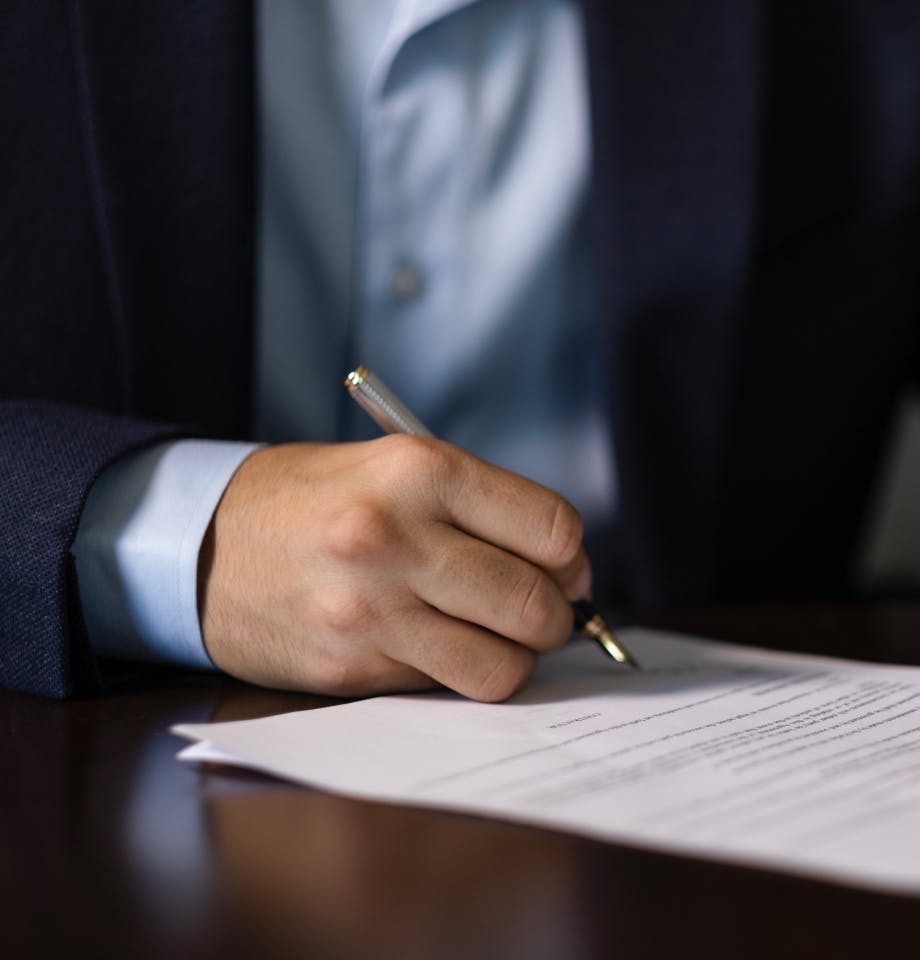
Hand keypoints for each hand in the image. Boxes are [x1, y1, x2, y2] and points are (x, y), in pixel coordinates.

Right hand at [198, 436, 590, 700]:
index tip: (562, 569)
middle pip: (534, 603)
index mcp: (418, 470)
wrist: (202, 545)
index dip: (570, 558)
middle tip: (536, 612)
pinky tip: (436, 647)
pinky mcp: (351, 665)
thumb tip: (563, 568)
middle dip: (554, 617)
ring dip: (514, 658)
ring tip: (491, 637)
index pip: (550, 529)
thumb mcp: (391, 467)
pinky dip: (458, 674)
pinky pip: (445, 685)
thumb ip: (477, 508)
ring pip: (502, 665)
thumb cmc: (312, 500)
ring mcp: (370, 608)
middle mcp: (396, 537)